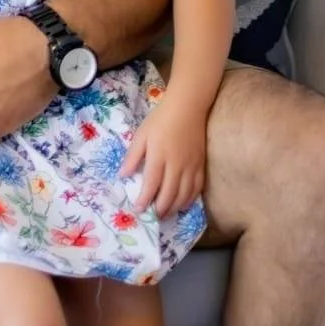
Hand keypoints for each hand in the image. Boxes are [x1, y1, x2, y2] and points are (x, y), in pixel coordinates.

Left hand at [120, 97, 205, 217]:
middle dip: (161, 208)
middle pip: (170, 193)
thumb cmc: (159, 121)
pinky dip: (190, 200)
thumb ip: (132, 157)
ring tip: (166, 214)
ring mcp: (191, 167)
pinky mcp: (202, 166)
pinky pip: (197, 188)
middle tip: (153, 216)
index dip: (145, 199)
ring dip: (175, 207)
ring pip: (185, 194)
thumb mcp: (141, 136)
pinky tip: (183, 204)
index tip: (139, 209)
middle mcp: (177, 165)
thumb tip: (122, 175)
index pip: (152, 184)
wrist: (187, 109)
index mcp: (159, 157)